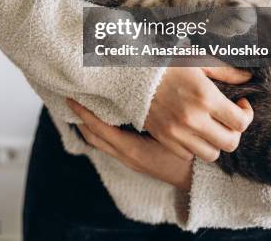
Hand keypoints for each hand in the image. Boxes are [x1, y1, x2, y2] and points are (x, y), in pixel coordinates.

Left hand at [66, 99, 192, 190]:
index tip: (71, 97)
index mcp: (131, 148)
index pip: (98, 128)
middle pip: (93, 136)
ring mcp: (129, 159)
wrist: (200, 179)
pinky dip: (100, 131)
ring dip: (89, 125)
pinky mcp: (135, 159)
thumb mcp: (172, 130)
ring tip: (82, 107)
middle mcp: (126, 155)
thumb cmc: (189, 152)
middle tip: (71, 99)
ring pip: (100, 142)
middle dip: (80, 118)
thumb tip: (141, 90)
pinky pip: (109, 143)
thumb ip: (155, 110)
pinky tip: (104, 119)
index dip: (83, 113)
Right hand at [144, 65, 253, 161]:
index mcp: (205, 97)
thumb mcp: (198, 61)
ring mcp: (177, 132)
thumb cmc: (168, 63)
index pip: (241, 122)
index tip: (240, 105)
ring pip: (211, 154)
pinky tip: (193, 130)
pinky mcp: (164, 139)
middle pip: (230, 143)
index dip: (247, 115)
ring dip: (216, 142)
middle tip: (229, 118)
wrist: (132, 72)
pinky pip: (188, 155)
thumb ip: (226, 71)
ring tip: (211, 126)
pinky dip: (194, 146)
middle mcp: (193, 119)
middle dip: (235, 131)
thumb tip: (248, 77)